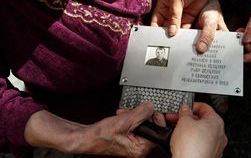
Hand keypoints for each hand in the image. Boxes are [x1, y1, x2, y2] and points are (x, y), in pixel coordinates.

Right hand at [25, 102, 155, 157]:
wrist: (87, 137)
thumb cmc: (101, 135)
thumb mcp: (124, 120)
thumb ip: (141, 113)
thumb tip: (151, 106)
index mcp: (141, 148)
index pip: (158, 131)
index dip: (155, 118)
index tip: (149, 110)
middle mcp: (139, 148)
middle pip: (151, 126)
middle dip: (142, 115)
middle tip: (133, 111)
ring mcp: (134, 143)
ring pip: (142, 124)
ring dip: (134, 115)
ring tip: (124, 113)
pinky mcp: (129, 138)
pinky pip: (135, 125)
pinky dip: (130, 118)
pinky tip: (122, 115)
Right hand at [151, 0, 226, 52]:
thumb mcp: (176, 0)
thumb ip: (174, 17)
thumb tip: (171, 32)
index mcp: (162, 6)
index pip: (156, 22)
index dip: (154, 31)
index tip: (155, 40)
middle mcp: (170, 12)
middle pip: (165, 28)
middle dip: (165, 36)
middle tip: (165, 46)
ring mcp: (180, 16)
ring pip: (175, 30)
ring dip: (176, 37)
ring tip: (175, 46)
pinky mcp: (189, 18)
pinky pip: (185, 29)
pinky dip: (185, 35)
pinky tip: (184, 41)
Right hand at [170, 103, 226, 157]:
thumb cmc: (191, 146)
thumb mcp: (183, 121)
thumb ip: (185, 112)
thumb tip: (185, 109)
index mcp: (216, 122)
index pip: (204, 107)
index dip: (192, 106)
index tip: (183, 108)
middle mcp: (219, 134)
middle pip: (202, 121)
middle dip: (188, 119)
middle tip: (176, 118)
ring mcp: (216, 147)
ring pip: (201, 133)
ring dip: (189, 130)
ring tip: (177, 130)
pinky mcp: (210, 156)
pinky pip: (201, 144)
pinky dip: (192, 141)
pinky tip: (182, 142)